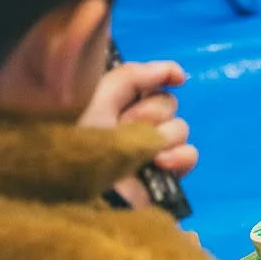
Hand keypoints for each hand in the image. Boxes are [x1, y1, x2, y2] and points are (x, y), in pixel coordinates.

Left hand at [79, 60, 197, 208]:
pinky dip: (179, 157)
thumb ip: (133, 76)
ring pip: (180, 129)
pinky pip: (189, 155)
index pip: (152, 81)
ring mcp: (151, 150)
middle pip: (168, 103)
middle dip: (149, 113)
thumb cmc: (73, 136)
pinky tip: (160, 163)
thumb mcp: (95, 95)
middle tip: (122, 128)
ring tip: (137, 153)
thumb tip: (178, 73)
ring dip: (163, 137)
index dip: (163, 76)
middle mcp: (135, 124)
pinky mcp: (163, 175)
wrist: (71, 186)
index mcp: (116, 102)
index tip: (175, 78)